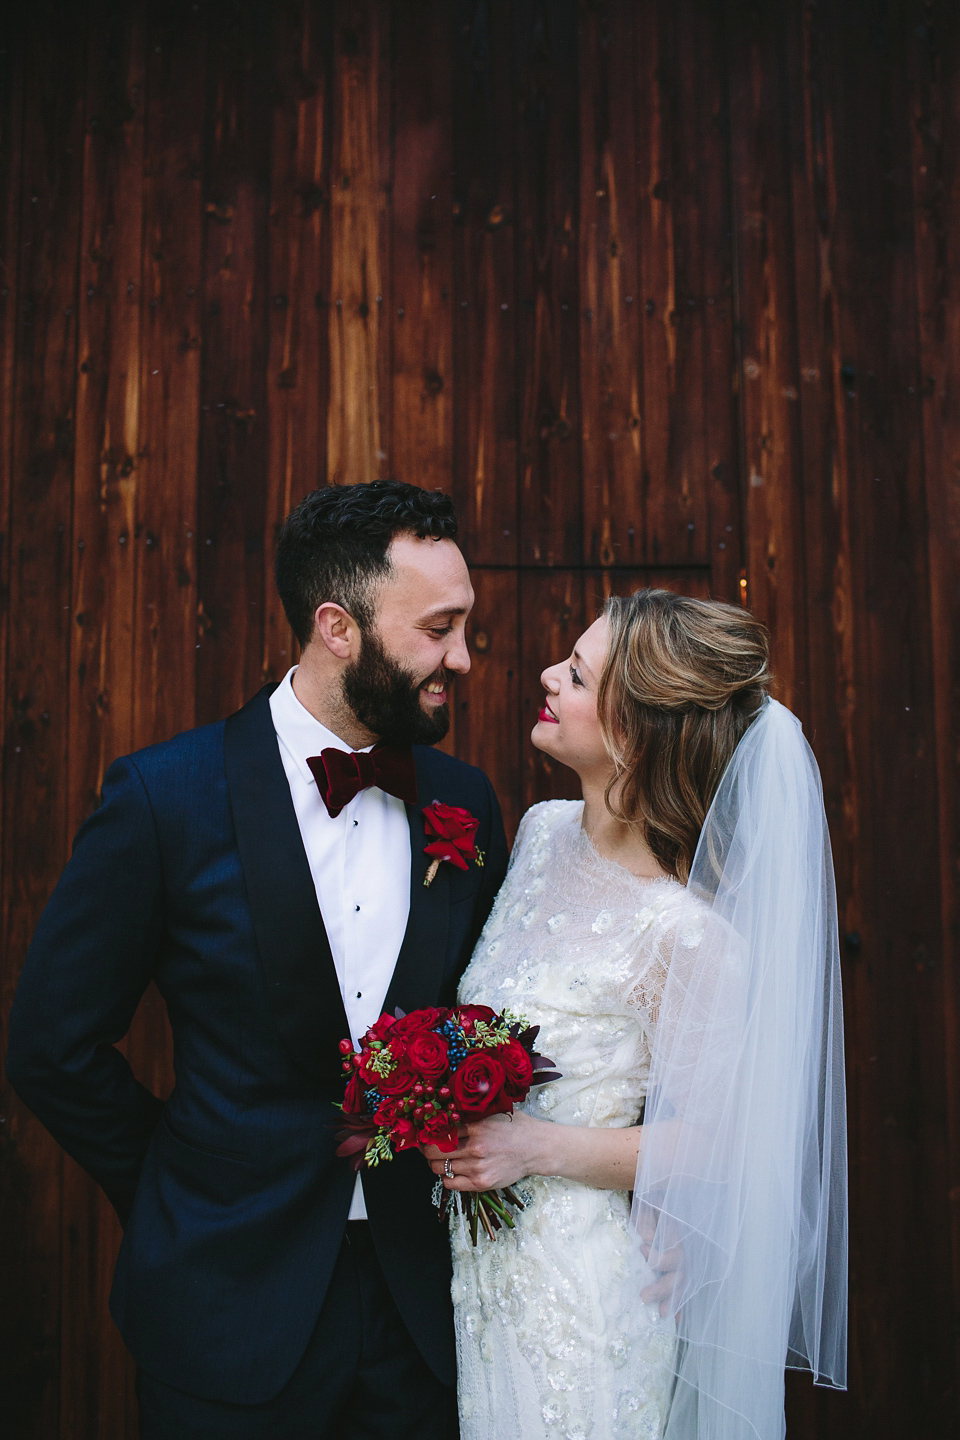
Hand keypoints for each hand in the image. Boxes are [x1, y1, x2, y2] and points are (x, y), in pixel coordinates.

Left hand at [421, 1111, 547, 1191]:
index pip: (439, 1130)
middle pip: (434, 1151)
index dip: (428, 1132)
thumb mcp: (492, 1113)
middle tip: (427, 1146)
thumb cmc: (514, 1128)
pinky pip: (450, 1183)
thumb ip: (470, 1114)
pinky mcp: (481, 1183)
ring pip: (440, 1168)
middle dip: (426, 1148)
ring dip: (435, 1163)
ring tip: (440, 1158)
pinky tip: (452, 1170)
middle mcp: (476, 1148)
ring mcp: (478, 1168)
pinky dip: (446, 1177)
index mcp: (477, 1127)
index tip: (424, 1132)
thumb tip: (443, 1111)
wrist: (536, 1148)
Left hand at [636, 1206, 684, 1319]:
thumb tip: (647, 1239)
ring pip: (680, 1282)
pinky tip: (674, 1319)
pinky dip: (678, 1304)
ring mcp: (680, 1261)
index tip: (641, 1250)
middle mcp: (681, 1248)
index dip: (660, 1257)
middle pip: (677, 1271)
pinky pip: (680, 1288)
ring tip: (662, 1314)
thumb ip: (647, 1220)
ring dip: (672, 1299)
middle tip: (644, 1297)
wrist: (654, 1201)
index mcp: (674, 1232)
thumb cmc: (647, 1204)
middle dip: (663, 1287)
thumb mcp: (645, 1206)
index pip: (672, 1249)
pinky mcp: (675, 1270)